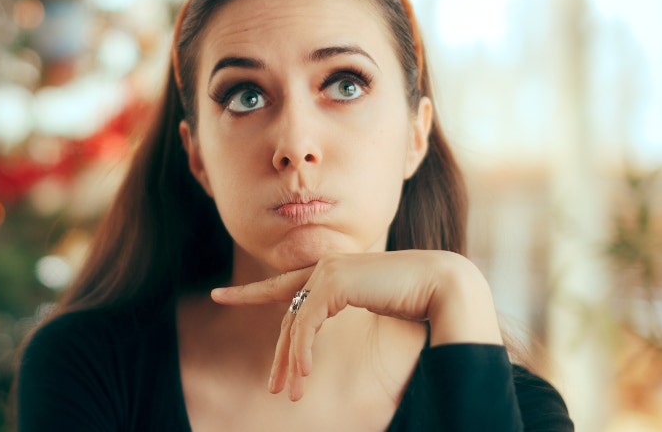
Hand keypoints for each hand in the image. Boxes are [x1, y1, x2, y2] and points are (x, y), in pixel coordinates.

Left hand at [209, 250, 502, 400]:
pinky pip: (307, 323)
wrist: (442, 284)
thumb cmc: (416, 299)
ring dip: (292, 362)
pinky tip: (303, 374)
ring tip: (289, 393)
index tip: (219, 295)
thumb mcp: (374, 308)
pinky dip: (303, 351)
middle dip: (281, 356)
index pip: (283, 287)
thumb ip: (348, 310)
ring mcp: (327, 271)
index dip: (250, 293)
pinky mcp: (333, 281)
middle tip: (273, 387)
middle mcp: (324, 268)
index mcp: (332, 272)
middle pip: (290, 317)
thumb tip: (331, 334)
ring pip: (296, 323)